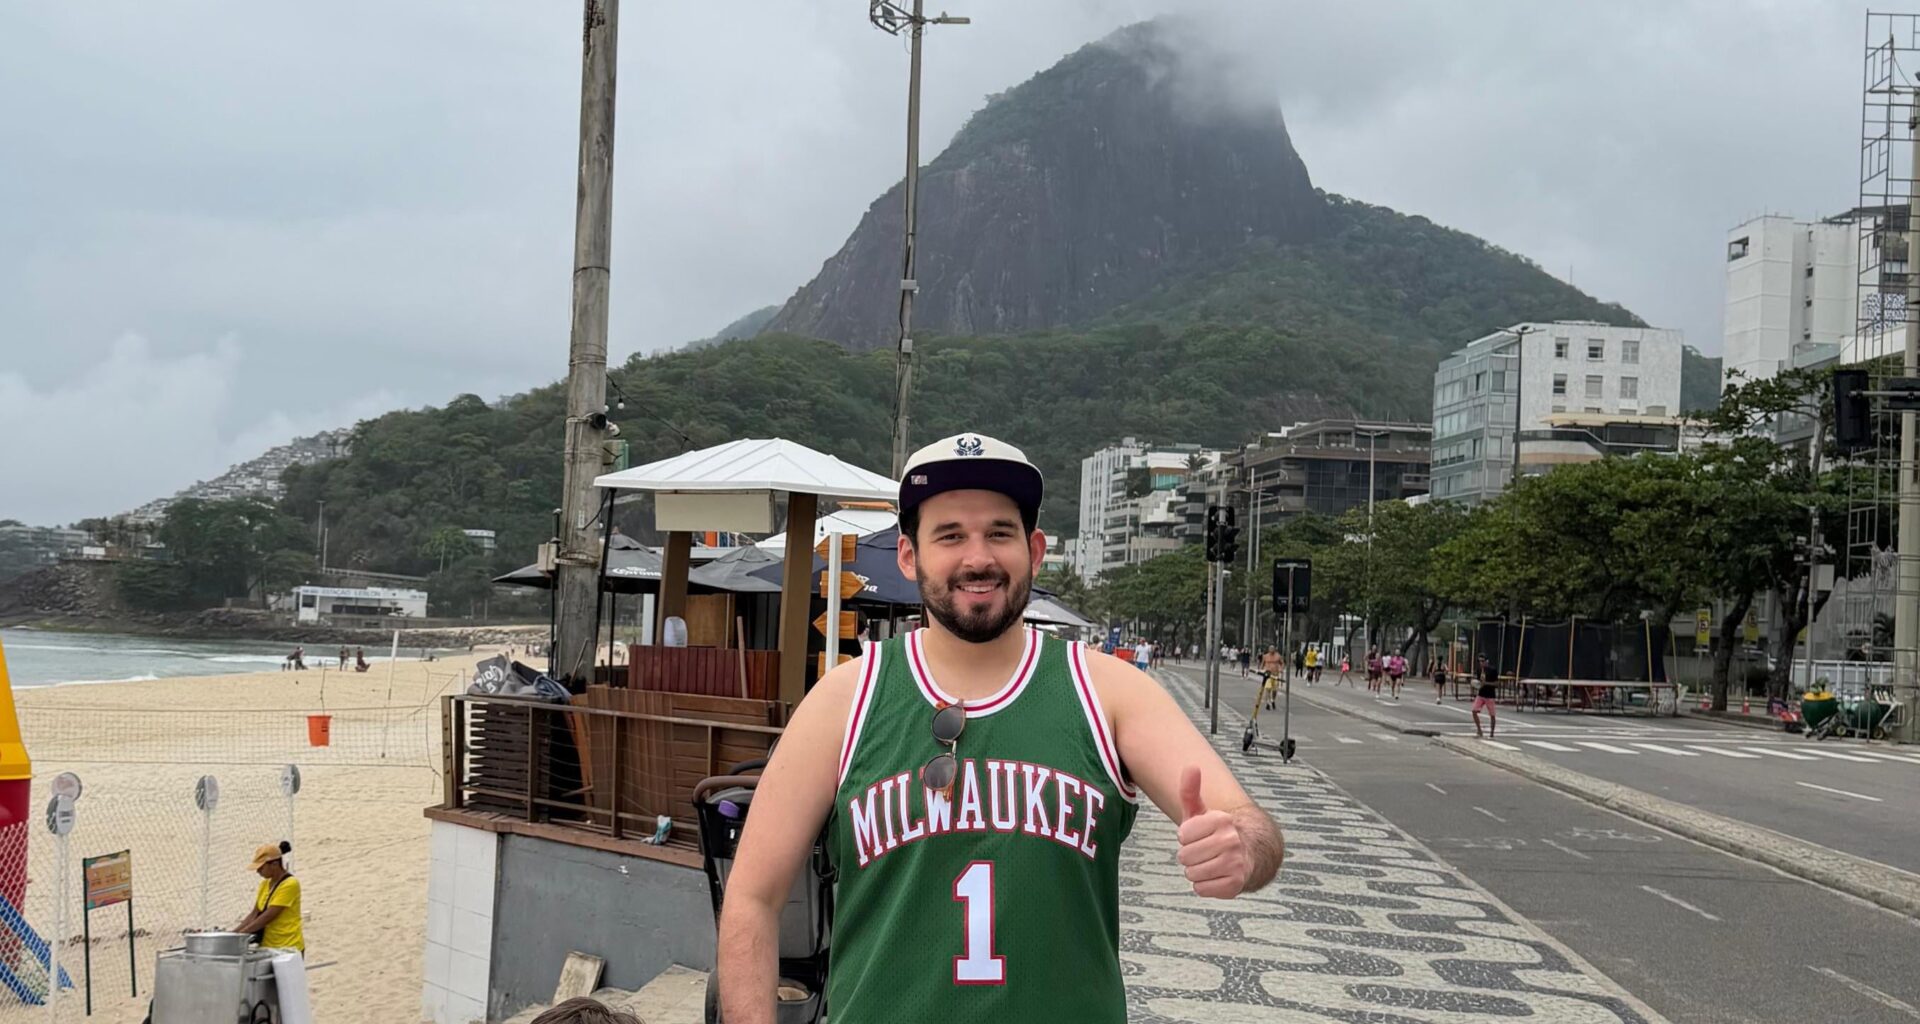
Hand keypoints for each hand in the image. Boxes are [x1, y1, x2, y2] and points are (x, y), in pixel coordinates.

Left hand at [1175, 765, 1251, 897]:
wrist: (1248, 854)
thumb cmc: (1215, 832)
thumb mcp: (1201, 811)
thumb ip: (1190, 790)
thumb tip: (1191, 766)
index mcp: (1222, 820)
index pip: (1182, 835)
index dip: (1186, 837)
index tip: (1199, 835)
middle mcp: (1232, 840)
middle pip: (1184, 856)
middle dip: (1189, 856)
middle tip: (1204, 851)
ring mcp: (1236, 863)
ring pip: (1191, 874)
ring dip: (1195, 871)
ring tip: (1209, 863)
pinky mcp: (1236, 884)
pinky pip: (1200, 889)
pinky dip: (1204, 885)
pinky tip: (1215, 876)